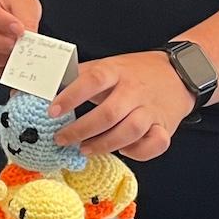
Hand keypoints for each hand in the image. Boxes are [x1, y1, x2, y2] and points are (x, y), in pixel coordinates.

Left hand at [51, 52, 197, 160]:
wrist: (178, 72)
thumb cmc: (133, 73)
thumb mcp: (106, 66)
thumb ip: (78, 77)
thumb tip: (39, 89)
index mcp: (116, 71)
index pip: (92, 80)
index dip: (71, 96)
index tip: (52, 111)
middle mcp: (134, 90)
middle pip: (109, 113)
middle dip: (81, 130)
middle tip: (62, 139)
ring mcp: (151, 110)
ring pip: (130, 131)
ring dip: (104, 144)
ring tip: (85, 149)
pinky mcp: (165, 126)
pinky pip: (155, 144)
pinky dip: (138, 152)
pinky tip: (124, 150)